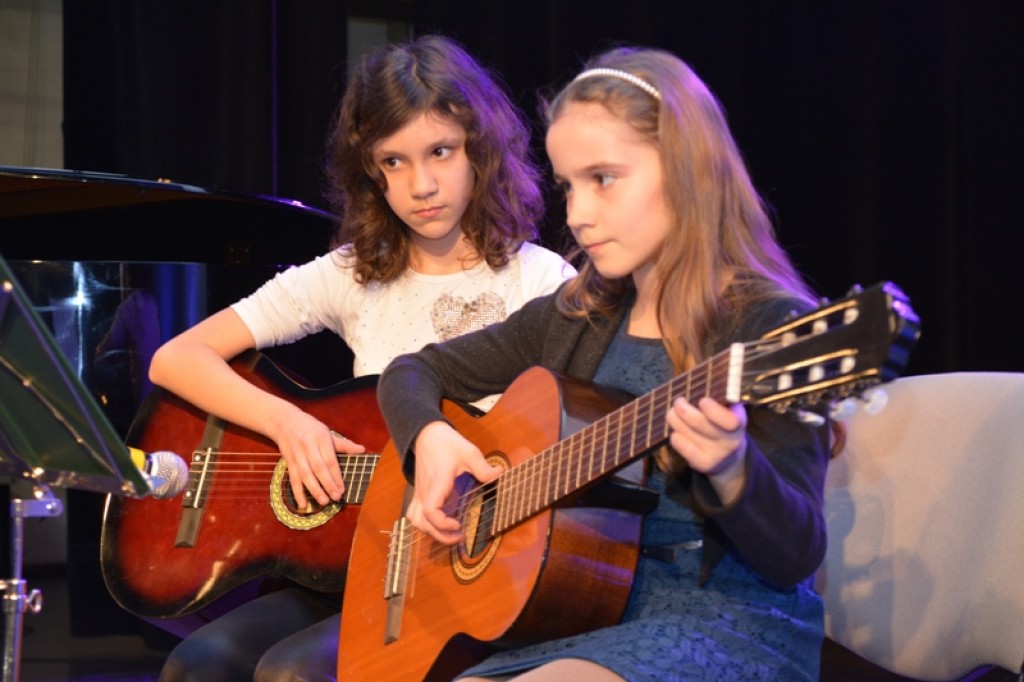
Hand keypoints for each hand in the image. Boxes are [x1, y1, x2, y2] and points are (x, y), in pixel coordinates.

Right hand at [271, 406, 364, 508]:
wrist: (284, 421)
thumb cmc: (310, 428)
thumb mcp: (327, 432)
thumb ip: (344, 444)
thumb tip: (362, 450)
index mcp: (321, 438)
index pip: (330, 460)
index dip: (336, 476)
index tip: (343, 489)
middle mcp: (308, 447)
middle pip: (318, 468)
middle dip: (328, 484)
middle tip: (336, 498)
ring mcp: (297, 455)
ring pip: (305, 475)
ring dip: (314, 490)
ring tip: (324, 502)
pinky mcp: (288, 461)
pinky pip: (293, 479)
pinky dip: (297, 492)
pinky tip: (303, 504)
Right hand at [406, 421, 501, 544]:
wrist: (427, 435)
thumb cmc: (447, 444)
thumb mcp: (469, 452)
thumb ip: (483, 467)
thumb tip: (500, 475)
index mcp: (437, 483)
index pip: (431, 510)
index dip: (443, 524)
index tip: (459, 524)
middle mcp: (425, 492)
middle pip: (423, 523)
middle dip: (441, 535)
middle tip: (461, 535)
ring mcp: (419, 494)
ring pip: (416, 521)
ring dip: (431, 531)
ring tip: (450, 532)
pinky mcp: (418, 495)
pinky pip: (414, 515)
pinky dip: (423, 524)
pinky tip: (437, 525)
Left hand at [666, 396, 747, 501]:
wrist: (729, 459)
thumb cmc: (723, 425)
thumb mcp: (728, 410)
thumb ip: (717, 396)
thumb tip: (697, 375)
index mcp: (739, 422)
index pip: (730, 420)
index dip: (712, 410)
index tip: (702, 401)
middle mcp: (731, 441)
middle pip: (700, 423)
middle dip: (682, 408)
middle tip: (678, 401)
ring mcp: (718, 455)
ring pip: (686, 432)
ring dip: (674, 419)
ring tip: (673, 413)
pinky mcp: (704, 464)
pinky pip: (681, 445)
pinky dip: (675, 436)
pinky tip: (677, 431)